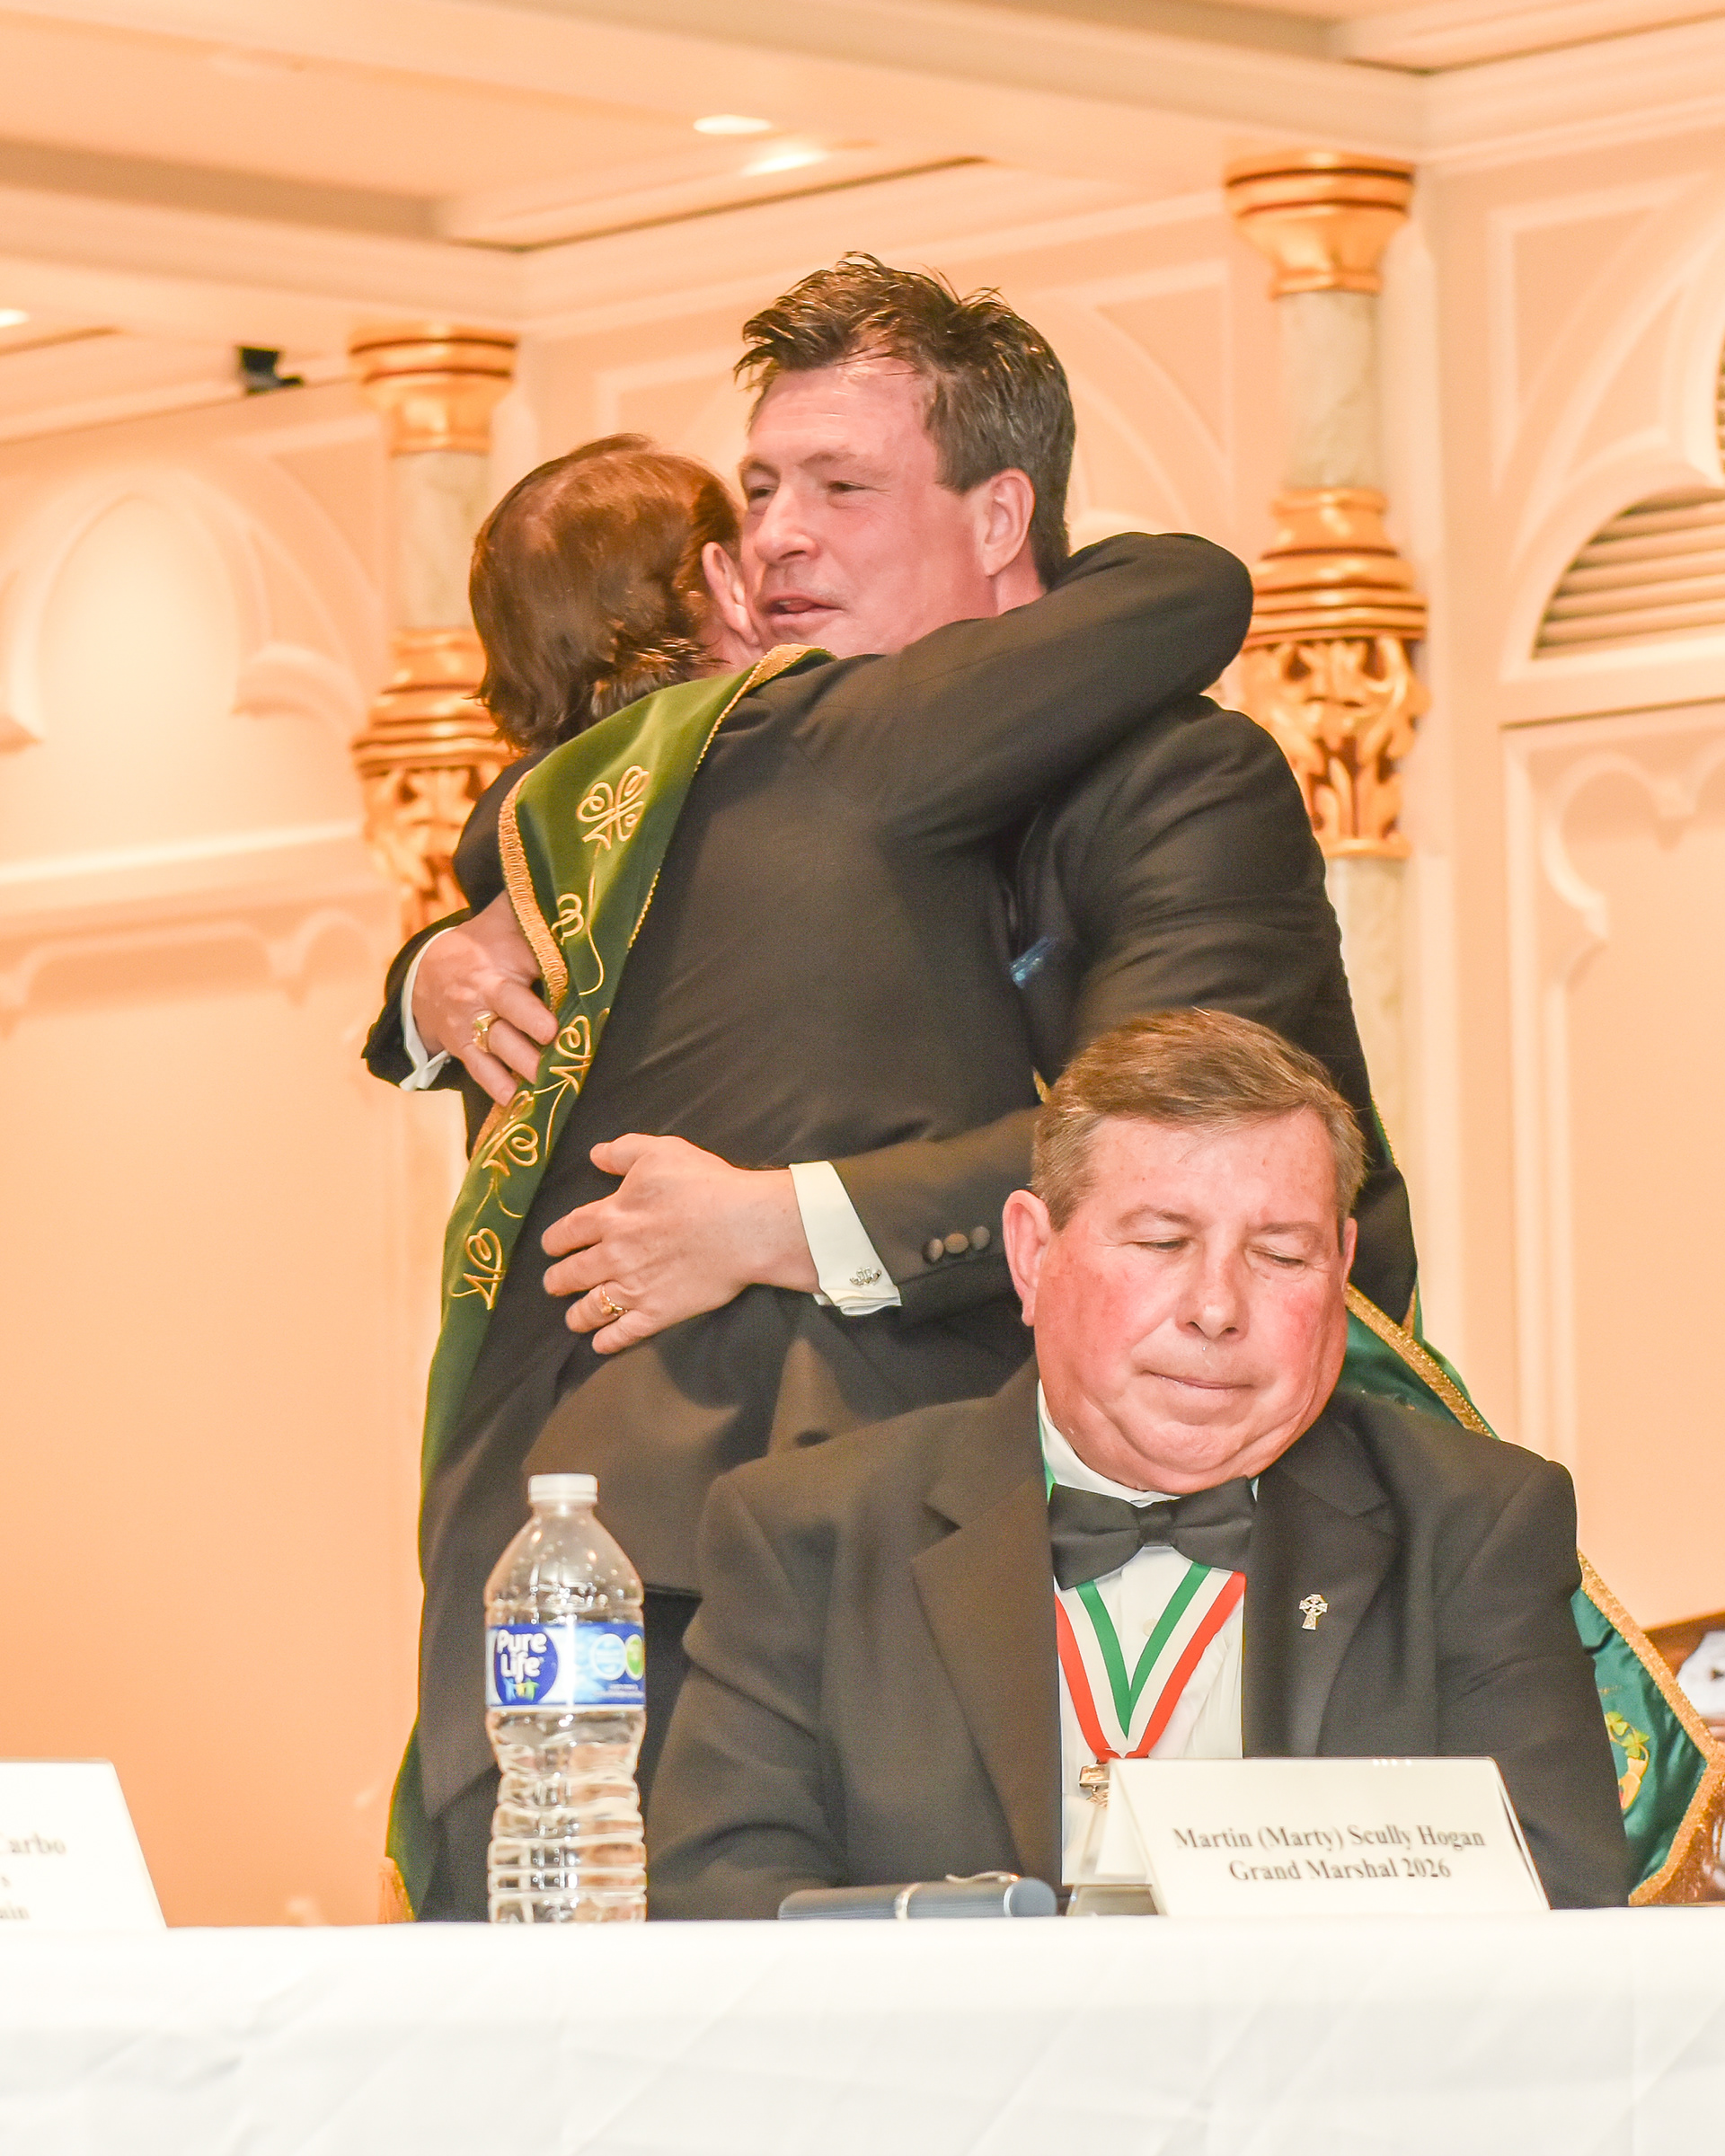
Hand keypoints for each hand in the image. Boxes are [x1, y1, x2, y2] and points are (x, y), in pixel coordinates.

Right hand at [412, 893, 556, 1105]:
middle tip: (550, 1040)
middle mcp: (484, 993)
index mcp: (499, 961)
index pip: (523, 970)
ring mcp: (471, 1023)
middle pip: (507, 1010)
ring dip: (520, 1064)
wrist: (427, 973)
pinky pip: (479, 1070)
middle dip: (527, 1025)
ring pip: (496, 1045)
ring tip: (542, 1081)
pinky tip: (517, 1103)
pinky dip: (497, 1087)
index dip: (538, 987)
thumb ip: (533, 907)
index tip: (561, 1009)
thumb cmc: (486, 943)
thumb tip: (571, 881)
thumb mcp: (505, 920)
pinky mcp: (463, 1047)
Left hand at [541, 1134, 817, 1351]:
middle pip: (572, 1273)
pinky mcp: (658, 1312)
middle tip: (553, 1284)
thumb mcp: (660, 1152)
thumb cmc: (705, 1184)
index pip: (567, 1232)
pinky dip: (607, 1341)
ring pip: (591, 1307)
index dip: (554, 1241)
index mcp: (611, 1216)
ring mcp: (634, 1288)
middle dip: (557, 1280)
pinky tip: (600, 1344)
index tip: (550, 1247)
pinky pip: (624, 1332)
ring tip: (572, 1319)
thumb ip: (622, 1151)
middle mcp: (613, 1255)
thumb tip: (595, 1154)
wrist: (745, 1226)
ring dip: (577, 1315)